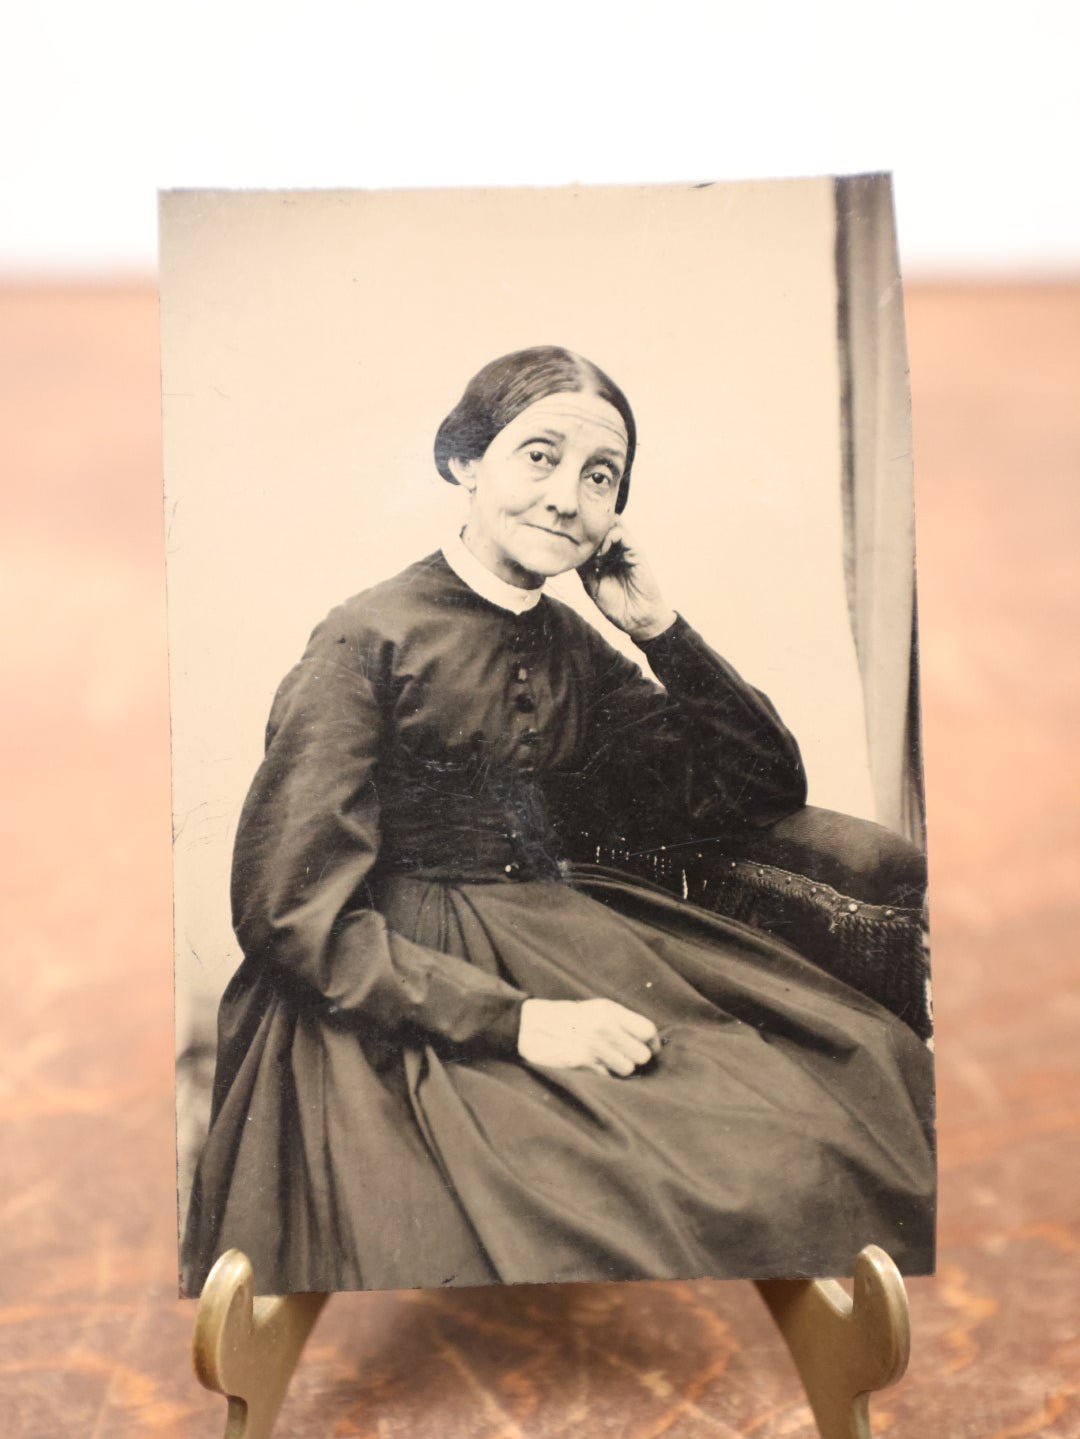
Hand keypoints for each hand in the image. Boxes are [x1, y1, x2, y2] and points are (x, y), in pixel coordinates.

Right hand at [518, 997, 660, 1076]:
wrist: (530, 1025)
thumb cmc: (565, 1017)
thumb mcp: (595, 1009)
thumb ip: (620, 1021)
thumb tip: (647, 1040)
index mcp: (610, 1011)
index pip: (648, 1031)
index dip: (652, 1044)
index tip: (649, 1049)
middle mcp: (605, 1028)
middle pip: (643, 1055)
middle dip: (636, 1059)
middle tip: (623, 1057)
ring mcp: (595, 1048)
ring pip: (627, 1070)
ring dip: (619, 1069)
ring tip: (604, 1062)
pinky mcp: (583, 1064)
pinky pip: (607, 1078)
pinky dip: (602, 1076)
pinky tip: (591, 1067)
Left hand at [578, 524, 675, 641]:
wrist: (635, 619)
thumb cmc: (615, 604)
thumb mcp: (591, 583)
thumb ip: (583, 566)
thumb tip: (569, 550)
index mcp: (606, 556)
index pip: (593, 535)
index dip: (581, 535)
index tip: (569, 546)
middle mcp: (617, 549)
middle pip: (602, 525)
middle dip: (588, 529)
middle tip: (578, 543)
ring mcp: (627, 549)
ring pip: (610, 524)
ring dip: (596, 535)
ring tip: (589, 553)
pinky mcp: (636, 551)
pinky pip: (621, 533)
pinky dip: (607, 538)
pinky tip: (599, 555)